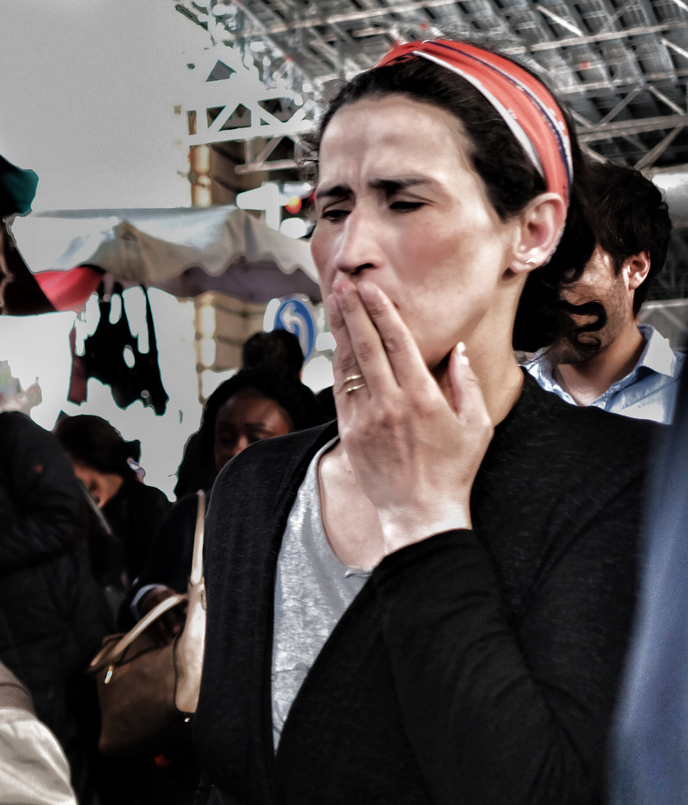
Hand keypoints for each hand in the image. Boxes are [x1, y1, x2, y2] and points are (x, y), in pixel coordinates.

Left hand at [327, 280, 492, 555]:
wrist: (420, 513)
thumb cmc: (453, 470)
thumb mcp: (476, 425)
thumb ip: (466, 383)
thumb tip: (455, 350)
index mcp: (422, 397)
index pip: (397, 342)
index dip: (381, 312)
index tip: (371, 288)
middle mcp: (389, 403)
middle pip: (366, 346)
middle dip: (354, 311)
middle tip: (343, 284)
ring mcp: (365, 418)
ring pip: (348, 365)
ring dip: (341, 332)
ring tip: (335, 305)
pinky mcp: (349, 433)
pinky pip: (340, 391)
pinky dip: (337, 364)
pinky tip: (337, 346)